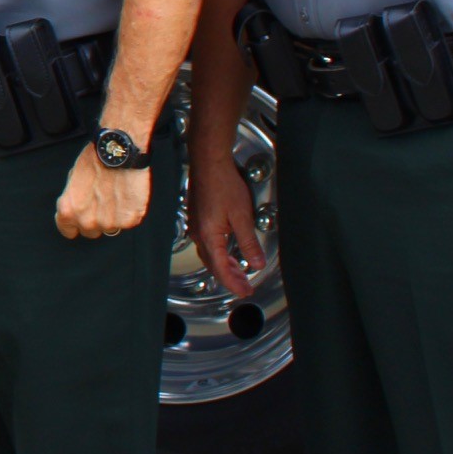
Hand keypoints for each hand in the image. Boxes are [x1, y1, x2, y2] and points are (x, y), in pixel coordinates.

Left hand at [55, 146, 151, 238]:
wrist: (118, 151)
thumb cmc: (96, 159)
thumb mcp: (73, 179)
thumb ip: (73, 199)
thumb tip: (77, 207)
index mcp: (69, 211)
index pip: (68, 231)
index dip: (74, 224)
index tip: (79, 219)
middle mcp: (88, 221)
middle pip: (90, 232)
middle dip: (95, 220)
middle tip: (101, 201)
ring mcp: (110, 223)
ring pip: (110, 228)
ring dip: (113, 216)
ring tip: (115, 195)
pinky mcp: (129, 220)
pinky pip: (128, 221)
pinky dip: (128, 212)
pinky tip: (126, 195)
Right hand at [186, 135, 263, 297]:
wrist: (208, 162)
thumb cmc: (223, 184)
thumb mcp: (242, 216)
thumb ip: (249, 242)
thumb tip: (256, 263)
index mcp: (209, 237)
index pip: (221, 269)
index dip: (234, 283)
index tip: (246, 291)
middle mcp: (199, 234)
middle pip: (213, 264)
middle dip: (229, 277)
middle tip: (245, 286)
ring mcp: (196, 225)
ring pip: (210, 254)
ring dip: (224, 266)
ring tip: (239, 272)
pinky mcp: (198, 218)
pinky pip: (208, 243)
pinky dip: (219, 253)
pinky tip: (228, 251)